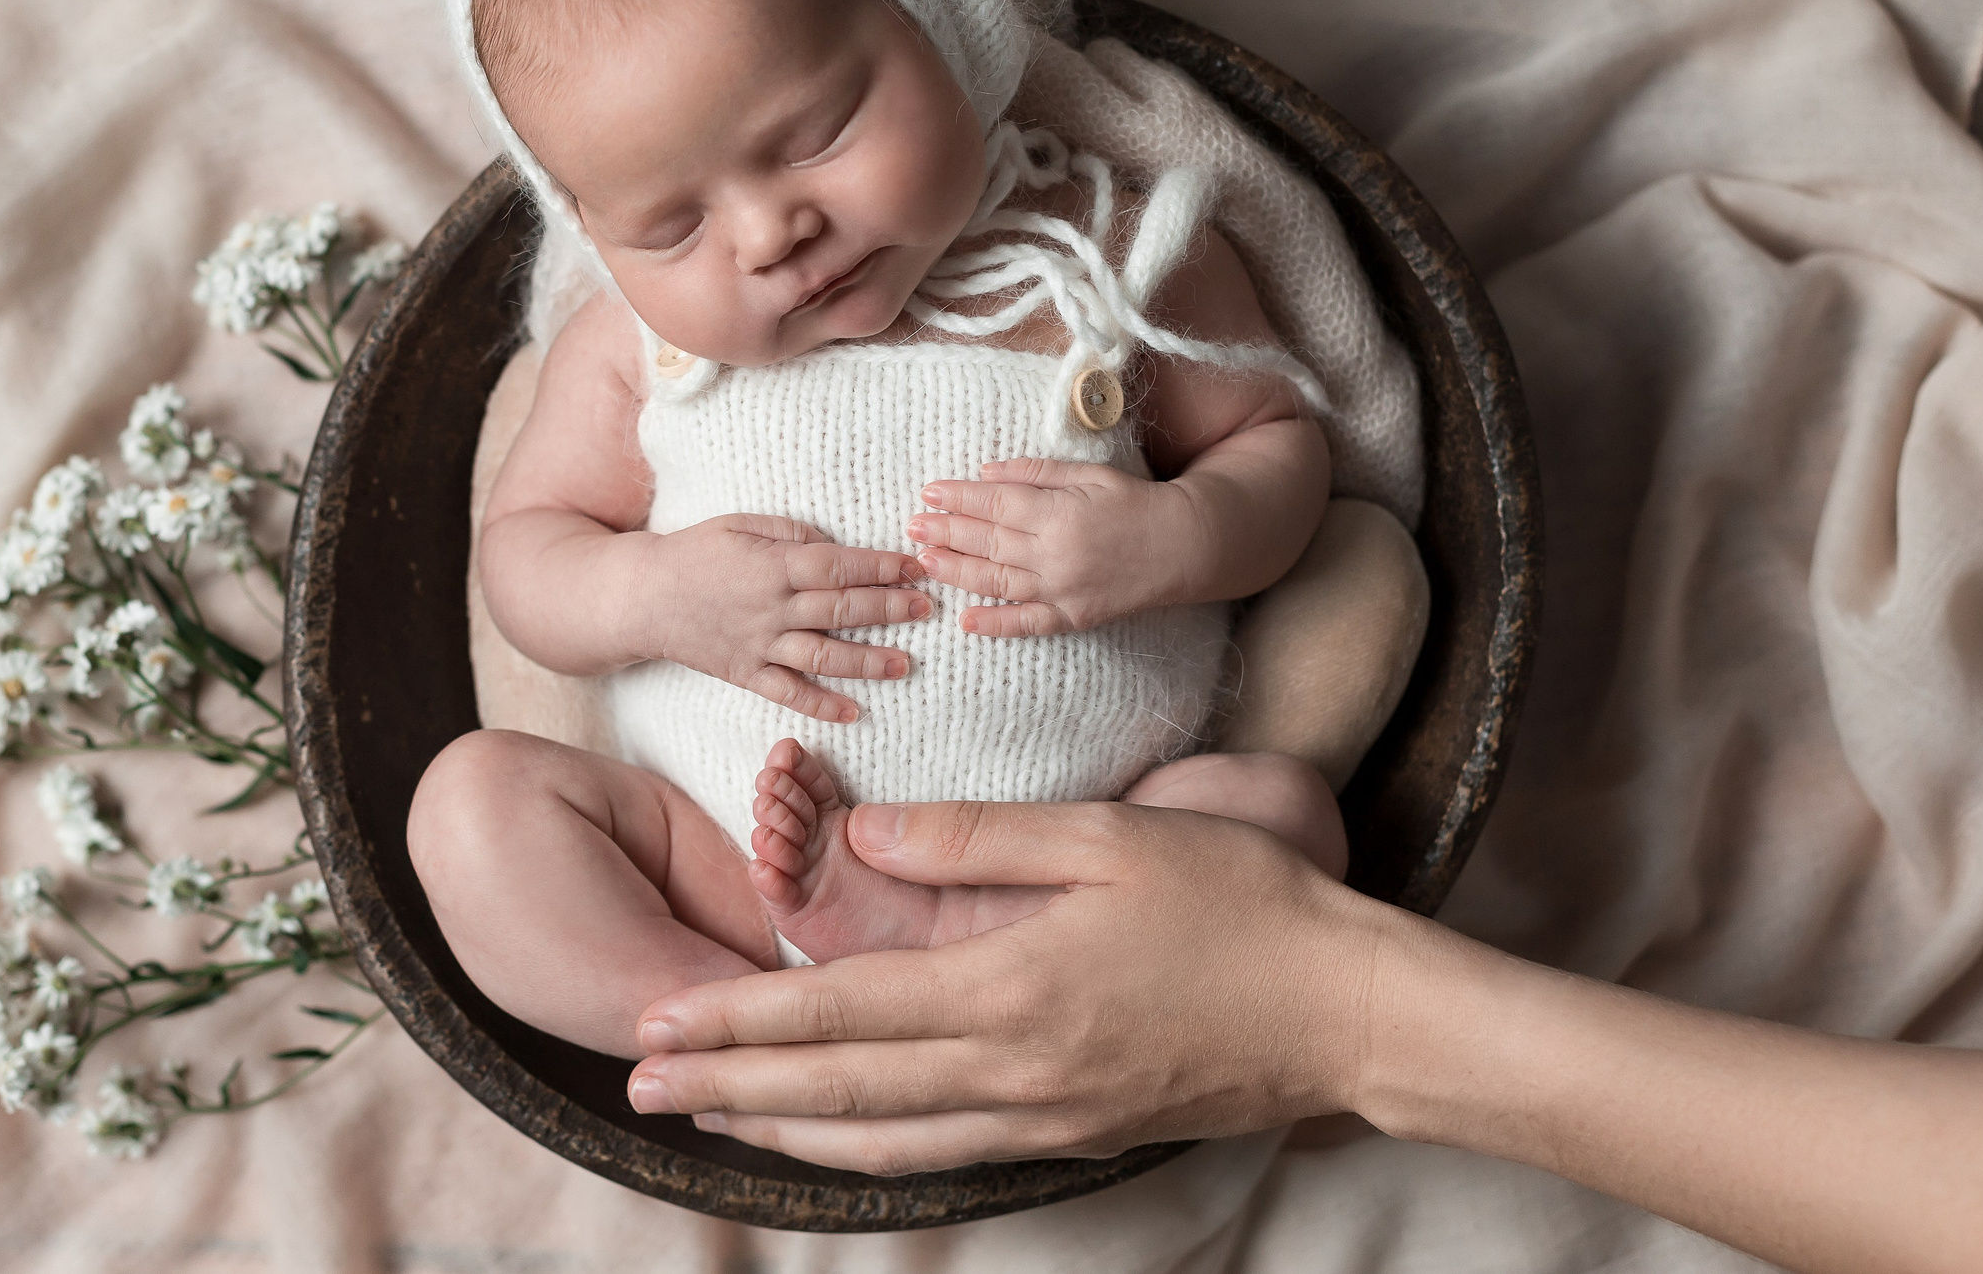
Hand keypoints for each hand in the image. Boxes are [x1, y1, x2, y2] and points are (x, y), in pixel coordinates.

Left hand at [623, 799, 1398, 1173]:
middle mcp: (1010, 1071)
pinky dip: (864, 1150)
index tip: (655, 1020)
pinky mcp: (1071, 1134)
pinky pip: (940, 1153)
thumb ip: (976, 835)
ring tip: (707, 1115)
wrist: (1345, 1012)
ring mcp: (1040, 1116)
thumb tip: (863, 830)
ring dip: (780, 1129)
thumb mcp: (1108, 838)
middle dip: (727, 1086)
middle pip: (836, 1091)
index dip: (737, 1020)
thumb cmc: (1238, 906)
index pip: (838, 1013)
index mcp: (1008, 989)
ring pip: (879, 1138)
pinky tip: (830, 1138)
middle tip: (636, 1082)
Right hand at [639, 513, 931, 722]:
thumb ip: (792, 532)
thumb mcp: (740, 524)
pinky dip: (822, 706)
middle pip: (841, 611)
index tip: (916, 566)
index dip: (881, 567)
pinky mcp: (746, 674)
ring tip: (908, 664)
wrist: (641, 597)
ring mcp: (759, 645)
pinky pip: (789, 694)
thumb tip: (835, 546)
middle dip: (889, 609)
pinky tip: (855, 712)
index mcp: (773, 565)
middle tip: (927, 608)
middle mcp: (771, 608)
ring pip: (824, 657)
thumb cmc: (695, 552)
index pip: (839, 566)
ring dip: (869, 662)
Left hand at [904, 458, 1200, 634]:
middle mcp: (1056, 554)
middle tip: (912, 525)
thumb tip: (986, 472)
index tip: (929, 492)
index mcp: (1059, 513)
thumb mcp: (1088, 474)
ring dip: (957, 572)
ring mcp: (1064, 590)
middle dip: (946, 532)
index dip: (959, 498)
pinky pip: (1028, 624)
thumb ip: (1035, 473)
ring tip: (924, 561)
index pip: (995, 504)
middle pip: (988, 542)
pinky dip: (996, 624)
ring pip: (998, 582)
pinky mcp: (1075, 617)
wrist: (1185, 546)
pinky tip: (966, 621)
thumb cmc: (1136, 501)